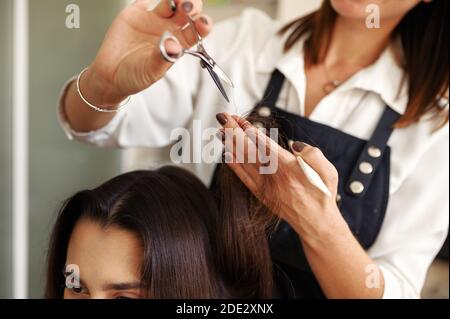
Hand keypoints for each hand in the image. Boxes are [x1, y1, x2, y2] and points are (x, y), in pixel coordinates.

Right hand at [84, 0, 210, 105]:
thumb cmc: (135, 77)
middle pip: (188, 12)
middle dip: (191, 6)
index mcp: (179, 44)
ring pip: (171, 2)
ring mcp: (154, 20)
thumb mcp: (151, 71)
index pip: (196, 32)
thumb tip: (173, 45)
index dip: (203, 25)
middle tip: (187, 5)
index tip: (203, 23)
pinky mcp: (137, 13)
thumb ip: (162, 57)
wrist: (111, 76)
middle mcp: (170, 30)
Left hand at [216, 113, 345, 242]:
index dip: (248, 129)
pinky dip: (234, 166)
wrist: (316, 223)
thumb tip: (294, 144)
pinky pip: (243, 177)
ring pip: (243, 161)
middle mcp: (272, 176)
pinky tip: (226, 155)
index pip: (263, 143)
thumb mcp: (328, 170)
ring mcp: (264, 186)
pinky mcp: (261, 194)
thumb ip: (312, 154)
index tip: (239, 119)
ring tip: (220, 132)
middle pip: (248, 149)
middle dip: (234, 132)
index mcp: (288, 167)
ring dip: (231, 145)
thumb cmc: (322, 195)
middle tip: (223, 118)